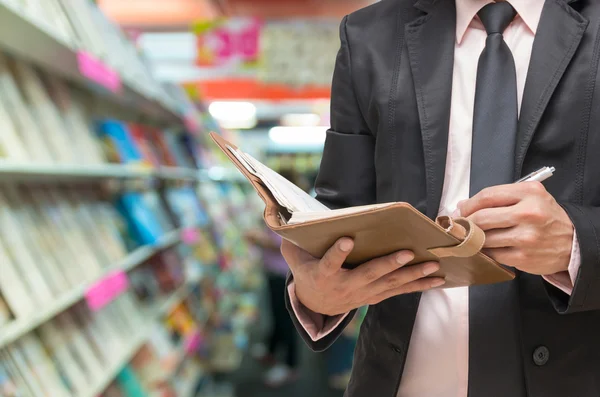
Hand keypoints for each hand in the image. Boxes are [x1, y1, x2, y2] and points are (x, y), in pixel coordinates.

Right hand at [281, 238, 444, 315]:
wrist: (316, 305)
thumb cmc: (308, 272)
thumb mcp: (294, 258)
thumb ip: (290, 242)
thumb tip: (279, 219)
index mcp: (324, 275)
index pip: (329, 263)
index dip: (337, 253)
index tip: (346, 240)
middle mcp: (345, 287)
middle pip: (369, 275)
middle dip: (389, 265)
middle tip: (407, 253)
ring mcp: (362, 294)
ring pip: (390, 285)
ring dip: (412, 276)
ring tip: (433, 266)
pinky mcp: (375, 296)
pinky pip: (399, 291)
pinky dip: (418, 285)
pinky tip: (437, 280)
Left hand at [458, 181, 574, 274]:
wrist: (573, 243)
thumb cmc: (545, 217)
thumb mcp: (529, 198)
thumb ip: (498, 198)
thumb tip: (462, 206)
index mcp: (529, 193)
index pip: (487, 196)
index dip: (469, 204)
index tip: (461, 210)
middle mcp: (529, 213)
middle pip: (482, 217)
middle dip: (466, 223)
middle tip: (461, 226)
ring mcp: (526, 237)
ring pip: (484, 238)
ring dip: (474, 239)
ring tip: (474, 237)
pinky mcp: (523, 257)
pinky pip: (492, 254)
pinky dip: (486, 251)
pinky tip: (489, 248)